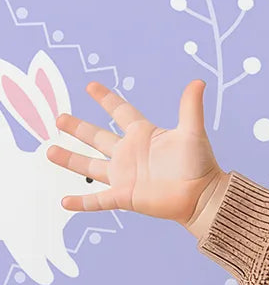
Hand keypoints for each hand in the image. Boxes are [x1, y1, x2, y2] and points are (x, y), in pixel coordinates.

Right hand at [46, 79, 228, 235]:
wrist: (203, 197)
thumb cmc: (200, 164)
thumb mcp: (192, 132)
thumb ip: (191, 107)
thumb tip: (199, 82)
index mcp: (143, 135)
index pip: (121, 111)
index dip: (106, 99)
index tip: (90, 86)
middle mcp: (130, 153)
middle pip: (97, 137)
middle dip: (78, 128)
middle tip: (59, 118)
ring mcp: (125, 175)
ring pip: (90, 166)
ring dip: (70, 159)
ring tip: (49, 151)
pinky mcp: (125, 196)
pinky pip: (99, 200)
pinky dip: (82, 202)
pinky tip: (65, 202)